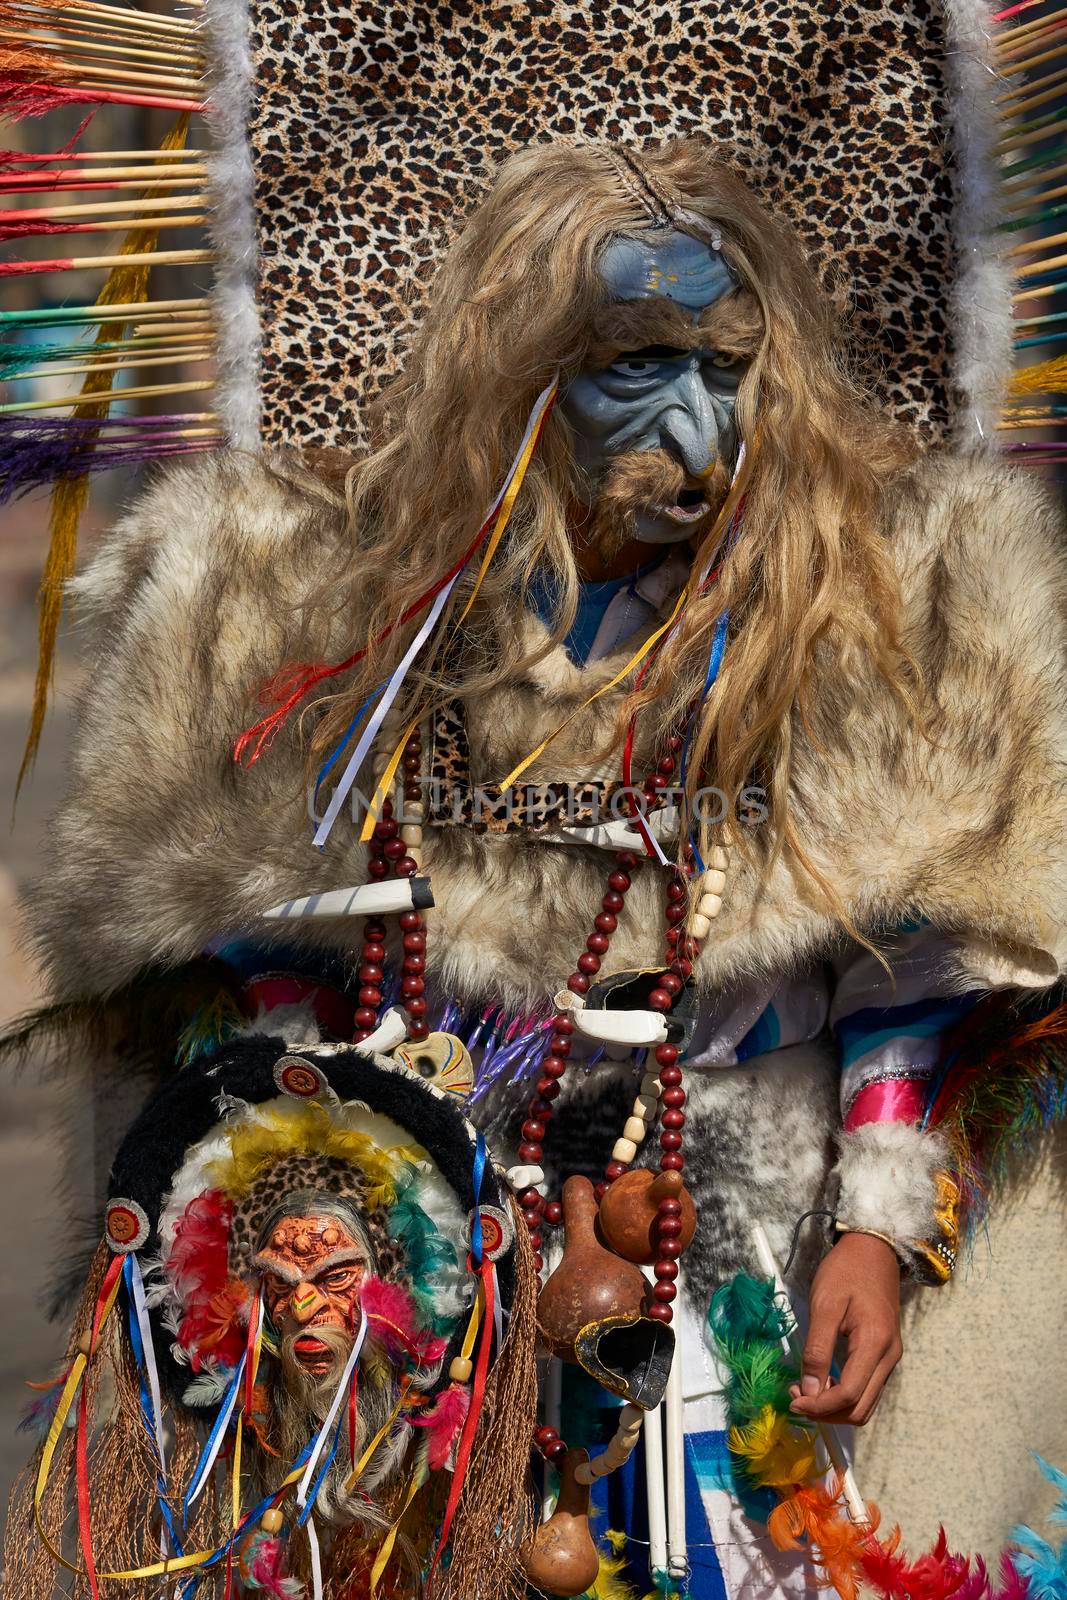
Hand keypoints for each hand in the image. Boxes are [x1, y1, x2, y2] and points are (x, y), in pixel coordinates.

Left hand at [789, 1232, 901, 1425]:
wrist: (873, 1249)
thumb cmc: (846, 1271)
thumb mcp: (825, 1304)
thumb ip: (817, 1349)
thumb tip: (809, 1390)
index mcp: (876, 1344)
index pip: (849, 1395)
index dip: (819, 1405)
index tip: (792, 1401)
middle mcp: (889, 1357)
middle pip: (860, 1408)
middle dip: (826, 1412)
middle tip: (795, 1398)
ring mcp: (890, 1357)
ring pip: (865, 1403)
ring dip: (835, 1407)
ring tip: (805, 1391)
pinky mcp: (885, 1354)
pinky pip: (867, 1388)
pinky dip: (844, 1394)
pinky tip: (822, 1381)